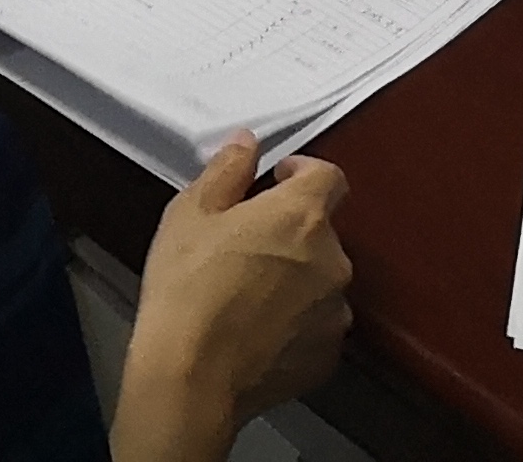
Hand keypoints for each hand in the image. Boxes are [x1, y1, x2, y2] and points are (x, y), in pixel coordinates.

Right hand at [118, 145, 352, 461]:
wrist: (193, 377)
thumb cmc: (187, 287)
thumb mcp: (191, 214)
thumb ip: (227, 171)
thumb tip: (248, 144)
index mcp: (301, 216)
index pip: (329, 176)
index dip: (303, 172)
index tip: (275, 180)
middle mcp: (332, 260)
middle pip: (321, 231)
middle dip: (289, 231)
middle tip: (243, 244)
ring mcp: (335, 313)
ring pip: (320, 280)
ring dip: (295, 277)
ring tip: (246, 293)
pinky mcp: (328, 355)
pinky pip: (316, 324)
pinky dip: (294, 321)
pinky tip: (255, 329)